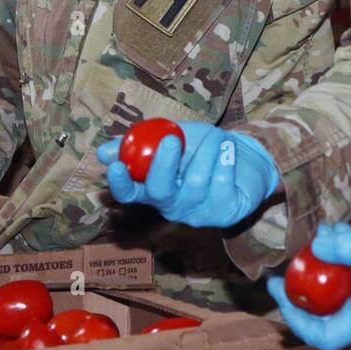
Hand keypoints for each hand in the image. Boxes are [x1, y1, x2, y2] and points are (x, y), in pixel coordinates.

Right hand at [97, 121, 279, 228]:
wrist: (247, 157)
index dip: (120, 184)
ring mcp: (199, 213)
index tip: (115, 166)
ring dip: (206, 151)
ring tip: (216, 135)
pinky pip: (221, 184)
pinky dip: (225, 160)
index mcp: (154, 189)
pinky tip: (228, 150)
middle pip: (160, 193)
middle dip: (162, 166)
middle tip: (170, 139)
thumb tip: (104, 153)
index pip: (129, 194)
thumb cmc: (202, 148)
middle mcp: (173, 206)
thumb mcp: (172, 137)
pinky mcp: (226, 214)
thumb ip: (143, 142)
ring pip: (195, 183)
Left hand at [266, 221, 350, 349]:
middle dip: (309, 282)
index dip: (295, 317)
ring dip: (330, 267)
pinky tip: (348, 235)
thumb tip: (316, 247)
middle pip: (329, 314)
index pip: (322, 336)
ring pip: (344, 295)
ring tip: (328, 233)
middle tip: (296, 256)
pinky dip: (348, 264)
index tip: (279, 288)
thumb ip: (347, 247)